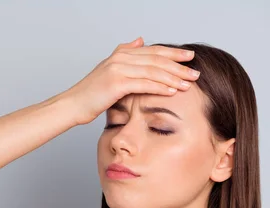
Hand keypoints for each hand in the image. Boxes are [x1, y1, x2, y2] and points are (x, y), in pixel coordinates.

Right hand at [61, 37, 199, 124]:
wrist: (73, 105)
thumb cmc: (91, 93)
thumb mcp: (109, 69)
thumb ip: (125, 53)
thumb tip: (140, 40)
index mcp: (121, 53)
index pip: (153, 51)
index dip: (173, 53)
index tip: (190, 57)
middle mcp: (120, 58)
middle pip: (156, 59)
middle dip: (178, 65)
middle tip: (195, 72)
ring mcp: (118, 69)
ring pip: (153, 71)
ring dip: (173, 77)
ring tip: (188, 83)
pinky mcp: (116, 83)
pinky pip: (144, 84)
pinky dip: (160, 87)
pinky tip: (173, 91)